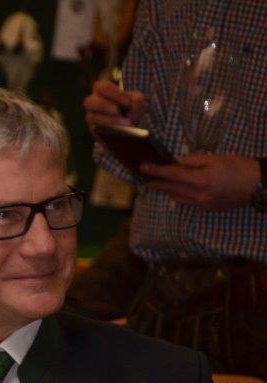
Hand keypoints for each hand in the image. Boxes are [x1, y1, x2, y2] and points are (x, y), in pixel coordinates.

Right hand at [84, 80, 147, 133]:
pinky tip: (121, 130)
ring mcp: (91, 117)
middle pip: (89, 101)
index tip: (127, 102)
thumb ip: (137, 99)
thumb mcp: (138, 102)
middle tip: (117, 111)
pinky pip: (96, 129)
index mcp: (103, 91)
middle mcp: (93, 103)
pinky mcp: (93, 130)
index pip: (101, 87)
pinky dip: (109, 129)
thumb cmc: (131, 110)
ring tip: (123, 123)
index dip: (113, 93)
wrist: (131, 128)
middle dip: (104, 106)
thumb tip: (134, 100)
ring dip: (108, 119)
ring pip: (91, 117)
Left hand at [140, 154, 260, 210]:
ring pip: (177, 198)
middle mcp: (199, 195)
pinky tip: (175, 191)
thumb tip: (177, 163)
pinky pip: (187, 202)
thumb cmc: (238, 167)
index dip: (156, 170)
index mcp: (201, 179)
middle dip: (156, 182)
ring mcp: (202, 204)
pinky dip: (179, 196)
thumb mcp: (216, 158)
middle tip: (145, 177)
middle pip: (171, 189)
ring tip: (157, 183)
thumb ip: (194, 161)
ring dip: (166, 190)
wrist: (257, 185)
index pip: (172, 174)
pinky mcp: (207, 209)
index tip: (143, 167)